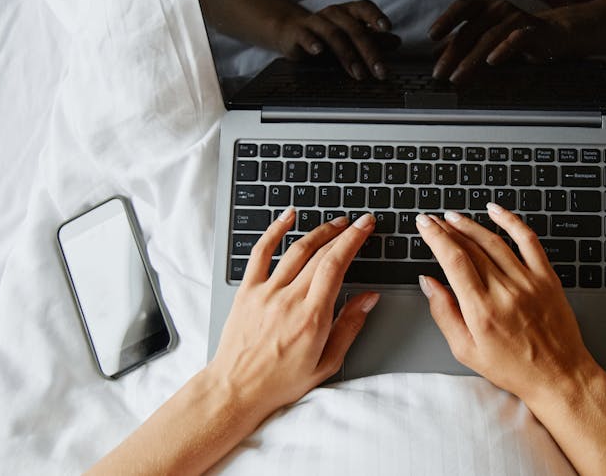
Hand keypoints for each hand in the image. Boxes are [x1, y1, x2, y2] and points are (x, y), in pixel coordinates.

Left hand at [205, 209, 379, 419]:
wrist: (237, 389)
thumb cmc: (281, 381)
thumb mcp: (327, 363)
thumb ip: (350, 326)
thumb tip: (368, 298)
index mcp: (312, 317)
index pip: (336, 266)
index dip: (353, 240)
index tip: (366, 226)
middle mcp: (289, 300)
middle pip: (320, 254)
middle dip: (343, 233)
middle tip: (358, 223)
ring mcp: (265, 292)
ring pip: (296, 250)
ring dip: (319, 231)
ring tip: (335, 223)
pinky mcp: (247, 291)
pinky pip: (260, 253)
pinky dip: (274, 230)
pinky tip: (287, 216)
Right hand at [276, 1, 400, 79]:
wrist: (290, 31)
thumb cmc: (326, 34)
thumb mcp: (351, 37)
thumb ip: (373, 39)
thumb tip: (397, 41)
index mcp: (349, 11)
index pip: (365, 8)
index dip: (376, 16)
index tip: (387, 28)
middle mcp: (334, 13)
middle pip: (354, 29)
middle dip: (370, 52)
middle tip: (380, 71)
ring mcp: (315, 22)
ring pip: (334, 35)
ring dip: (348, 55)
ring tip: (359, 73)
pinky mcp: (298, 32)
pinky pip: (305, 36)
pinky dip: (312, 43)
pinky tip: (318, 51)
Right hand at [414, 204, 601, 403]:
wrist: (559, 376)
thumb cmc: (513, 368)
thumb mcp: (466, 351)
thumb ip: (444, 313)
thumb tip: (428, 283)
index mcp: (481, 310)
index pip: (453, 260)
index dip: (435, 237)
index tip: (424, 224)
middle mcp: (505, 291)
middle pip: (470, 247)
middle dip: (447, 229)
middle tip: (433, 220)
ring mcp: (529, 281)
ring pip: (494, 240)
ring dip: (470, 224)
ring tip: (454, 217)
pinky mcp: (547, 278)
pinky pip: (528, 240)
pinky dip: (510, 220)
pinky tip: (495, 210)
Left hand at [428, 0, 571, 83]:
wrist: (553, 34)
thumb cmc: (515, 35)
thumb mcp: (486, 37)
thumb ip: (463, 43)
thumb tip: (436, 55)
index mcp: (484, 6)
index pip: (461, 7)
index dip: (445, 20)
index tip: (432, 36)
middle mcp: (498, 7)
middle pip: (471, 30)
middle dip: (452, 54)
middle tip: (440, 74)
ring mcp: (516, 17)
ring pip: (489, 37)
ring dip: (471, 59)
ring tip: (458, 77)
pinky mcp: (533, 31)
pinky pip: (517, 39)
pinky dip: (503, 49)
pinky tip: (492, 61)